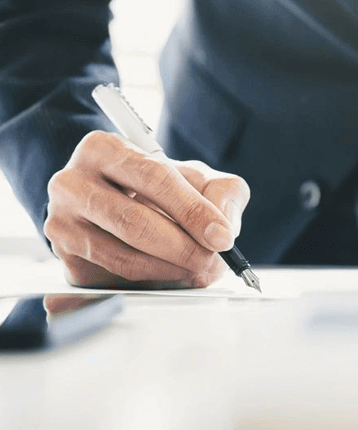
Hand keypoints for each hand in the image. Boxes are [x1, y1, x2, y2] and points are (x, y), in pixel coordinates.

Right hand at [44, 130, 249, 288]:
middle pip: (135, 221)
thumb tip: (223, 226)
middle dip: (184, 247)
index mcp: (104, 149)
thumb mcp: (197, 178)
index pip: (154, 178)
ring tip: (198, 270)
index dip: (193, 211)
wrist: (113, 206)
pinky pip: (114, 277)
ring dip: (171, 269)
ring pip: (123, 256)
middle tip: (212, 261)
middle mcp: (72, 183)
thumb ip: (223, 191)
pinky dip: (152, 280)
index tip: (222, 237)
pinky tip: (173, 274)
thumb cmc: (158, 188)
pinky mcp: (65, 258)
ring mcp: (61, 222)